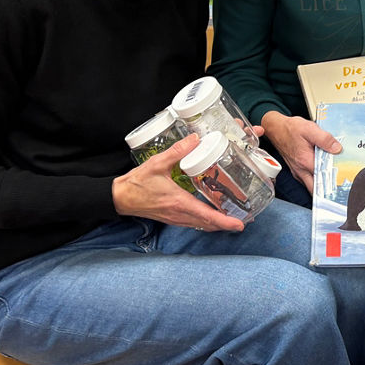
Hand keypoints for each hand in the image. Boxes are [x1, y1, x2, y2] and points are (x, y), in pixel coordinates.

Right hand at [112, 135, 242, 231]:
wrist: (119, 198)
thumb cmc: (136, 183)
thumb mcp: (157, 164)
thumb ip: (177, 151)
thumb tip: (195, 139)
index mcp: (179, 203)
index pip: (207, 217)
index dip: (225, 222)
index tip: (239, 224)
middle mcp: (180, 215)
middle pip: (209, 225)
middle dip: (228, 224)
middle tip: (245, 219)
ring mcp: (176, 219)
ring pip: (202, 225)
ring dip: (218, 224)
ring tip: (234, 218)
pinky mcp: (172, 218)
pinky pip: (194, 223)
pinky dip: (207, 221)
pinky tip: (213, 213)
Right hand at [260, 110, 340, 192]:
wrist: (276, 129)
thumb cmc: (291, 129)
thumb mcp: (310, 129)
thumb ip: (325, 139)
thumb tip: (337, 149)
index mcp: (305, 161)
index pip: (323, 177)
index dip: (335, 180)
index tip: (344, 182)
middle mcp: (301, 170)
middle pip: (317, 189)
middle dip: (328, 190)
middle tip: (341, 188)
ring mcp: (298, 172)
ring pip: (312, 186)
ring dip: (322, 185)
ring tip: (336, 183)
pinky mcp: (297, 170)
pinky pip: (308, 180)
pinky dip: (317, 180)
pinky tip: (325, 174)